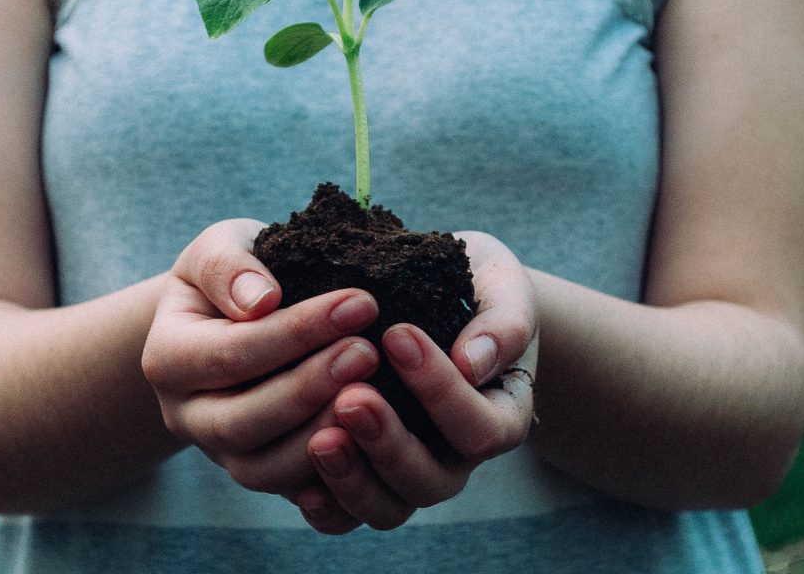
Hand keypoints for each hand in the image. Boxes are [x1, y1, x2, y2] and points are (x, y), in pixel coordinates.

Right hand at [141, 219, 381, 496]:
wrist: (231, 316)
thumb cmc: (233, 274)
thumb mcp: (218, 247)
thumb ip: (229, 266)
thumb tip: (261, 299)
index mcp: (168, 358)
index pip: (231, 353)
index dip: (296, 332)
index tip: (360, 303)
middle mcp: (186, 415)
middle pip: (242, 422)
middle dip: (310, 388)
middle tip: (369, 352)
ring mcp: (221, 453)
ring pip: (265, 470)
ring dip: (323, 435)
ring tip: (376, 394)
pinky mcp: (261, 473)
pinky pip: (293, 493)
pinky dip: (333, 477)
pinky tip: (374, 440)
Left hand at [295, 231, 536, 533]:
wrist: (442, 295)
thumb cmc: (478, 286)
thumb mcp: (503, 288)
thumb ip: (503, 323)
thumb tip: (472, 362)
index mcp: (501, 416)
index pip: (480, 428)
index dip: (440, 390)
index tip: (397, 334)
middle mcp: (457, 458)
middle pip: (430, 480)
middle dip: (388, 442)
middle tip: (350, 396)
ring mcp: (409, 473)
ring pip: (387, 509)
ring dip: (352, 478)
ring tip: (319, 439)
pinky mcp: (366, 477)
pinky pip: (347, 516)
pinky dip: (326, 506)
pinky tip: (301, 482)